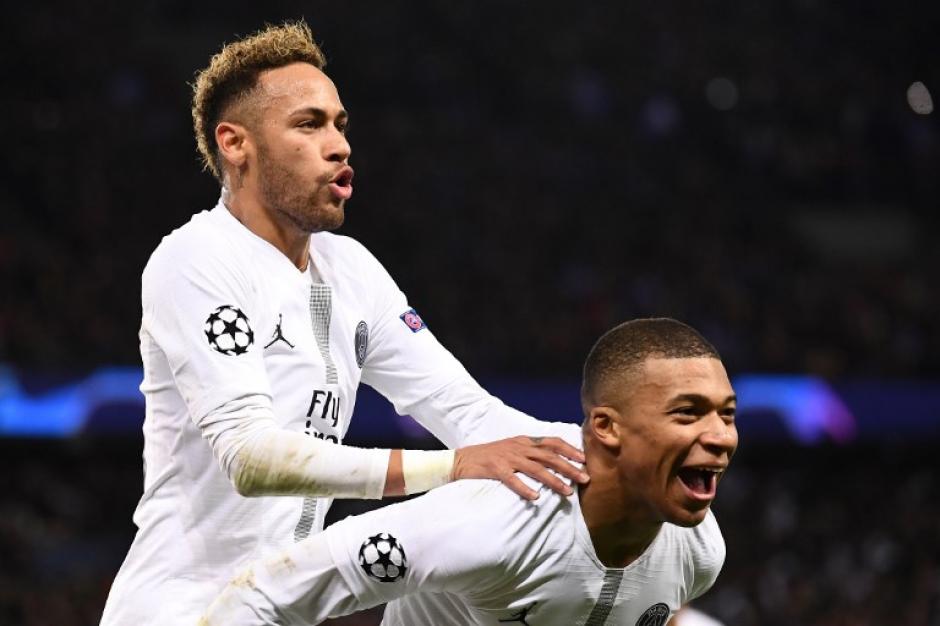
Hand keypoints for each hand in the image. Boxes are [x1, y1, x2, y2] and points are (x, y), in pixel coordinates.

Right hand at [452, 436, 589, 499]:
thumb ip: (530, 453)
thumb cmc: (489, 457)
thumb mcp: (512, 449)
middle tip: (585, 478)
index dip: (569, 449)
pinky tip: (535, 498)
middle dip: (569, 467)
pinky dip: (524, 488)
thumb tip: (553, 462)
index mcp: (524, 441)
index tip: (584, 459)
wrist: (461, 459)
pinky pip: (512, 480)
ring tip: (567, 492)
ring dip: (553, 480)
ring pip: (535, 469)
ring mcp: (507, 458)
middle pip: (549, 456)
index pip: (552, 442)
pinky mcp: (495, 469)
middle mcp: (518, 447)